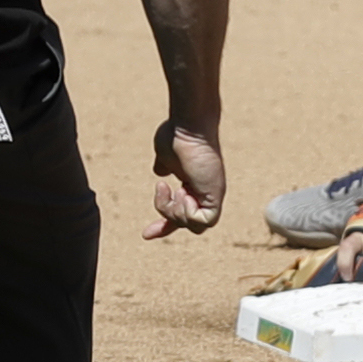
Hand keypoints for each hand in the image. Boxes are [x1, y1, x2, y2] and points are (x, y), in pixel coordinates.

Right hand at [145, 121, 224, 237]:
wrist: (187, 127)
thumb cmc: (176, 135)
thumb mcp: (165, 156)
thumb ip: (164, 167)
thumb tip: (160, 173)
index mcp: (194, 185)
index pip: (183, 214)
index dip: (165, 226)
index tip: (146, 234)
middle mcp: (205, 192)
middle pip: (187, 223)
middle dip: (168, 215)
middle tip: (164, 188)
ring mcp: (212, 194)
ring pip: (192, 226)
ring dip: (174, 212)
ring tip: (173, 188)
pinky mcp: (216, 196)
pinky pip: (203, 221)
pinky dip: (187, 213)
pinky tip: (184, 192)